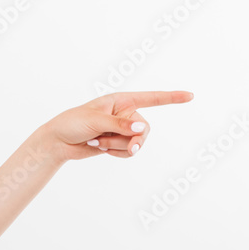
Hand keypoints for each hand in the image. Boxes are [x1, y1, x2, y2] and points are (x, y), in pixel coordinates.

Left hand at [43, 90, 193, 162]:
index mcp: (120, 100)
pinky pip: (127, 153)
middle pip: (144, 130)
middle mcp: (125, 114)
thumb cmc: (73, 123)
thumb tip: (142, 129)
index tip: (190, 96)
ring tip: (96, 140)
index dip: (171, 98)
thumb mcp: (95, 121)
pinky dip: (114, 153)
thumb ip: (120, 125)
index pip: (151, 98)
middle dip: (129, 139)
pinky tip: (98, 147)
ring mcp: (122, 130)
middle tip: (107, 141)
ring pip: (136, 144)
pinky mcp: (117, 143)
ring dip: (115, 146)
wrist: (59, 141)